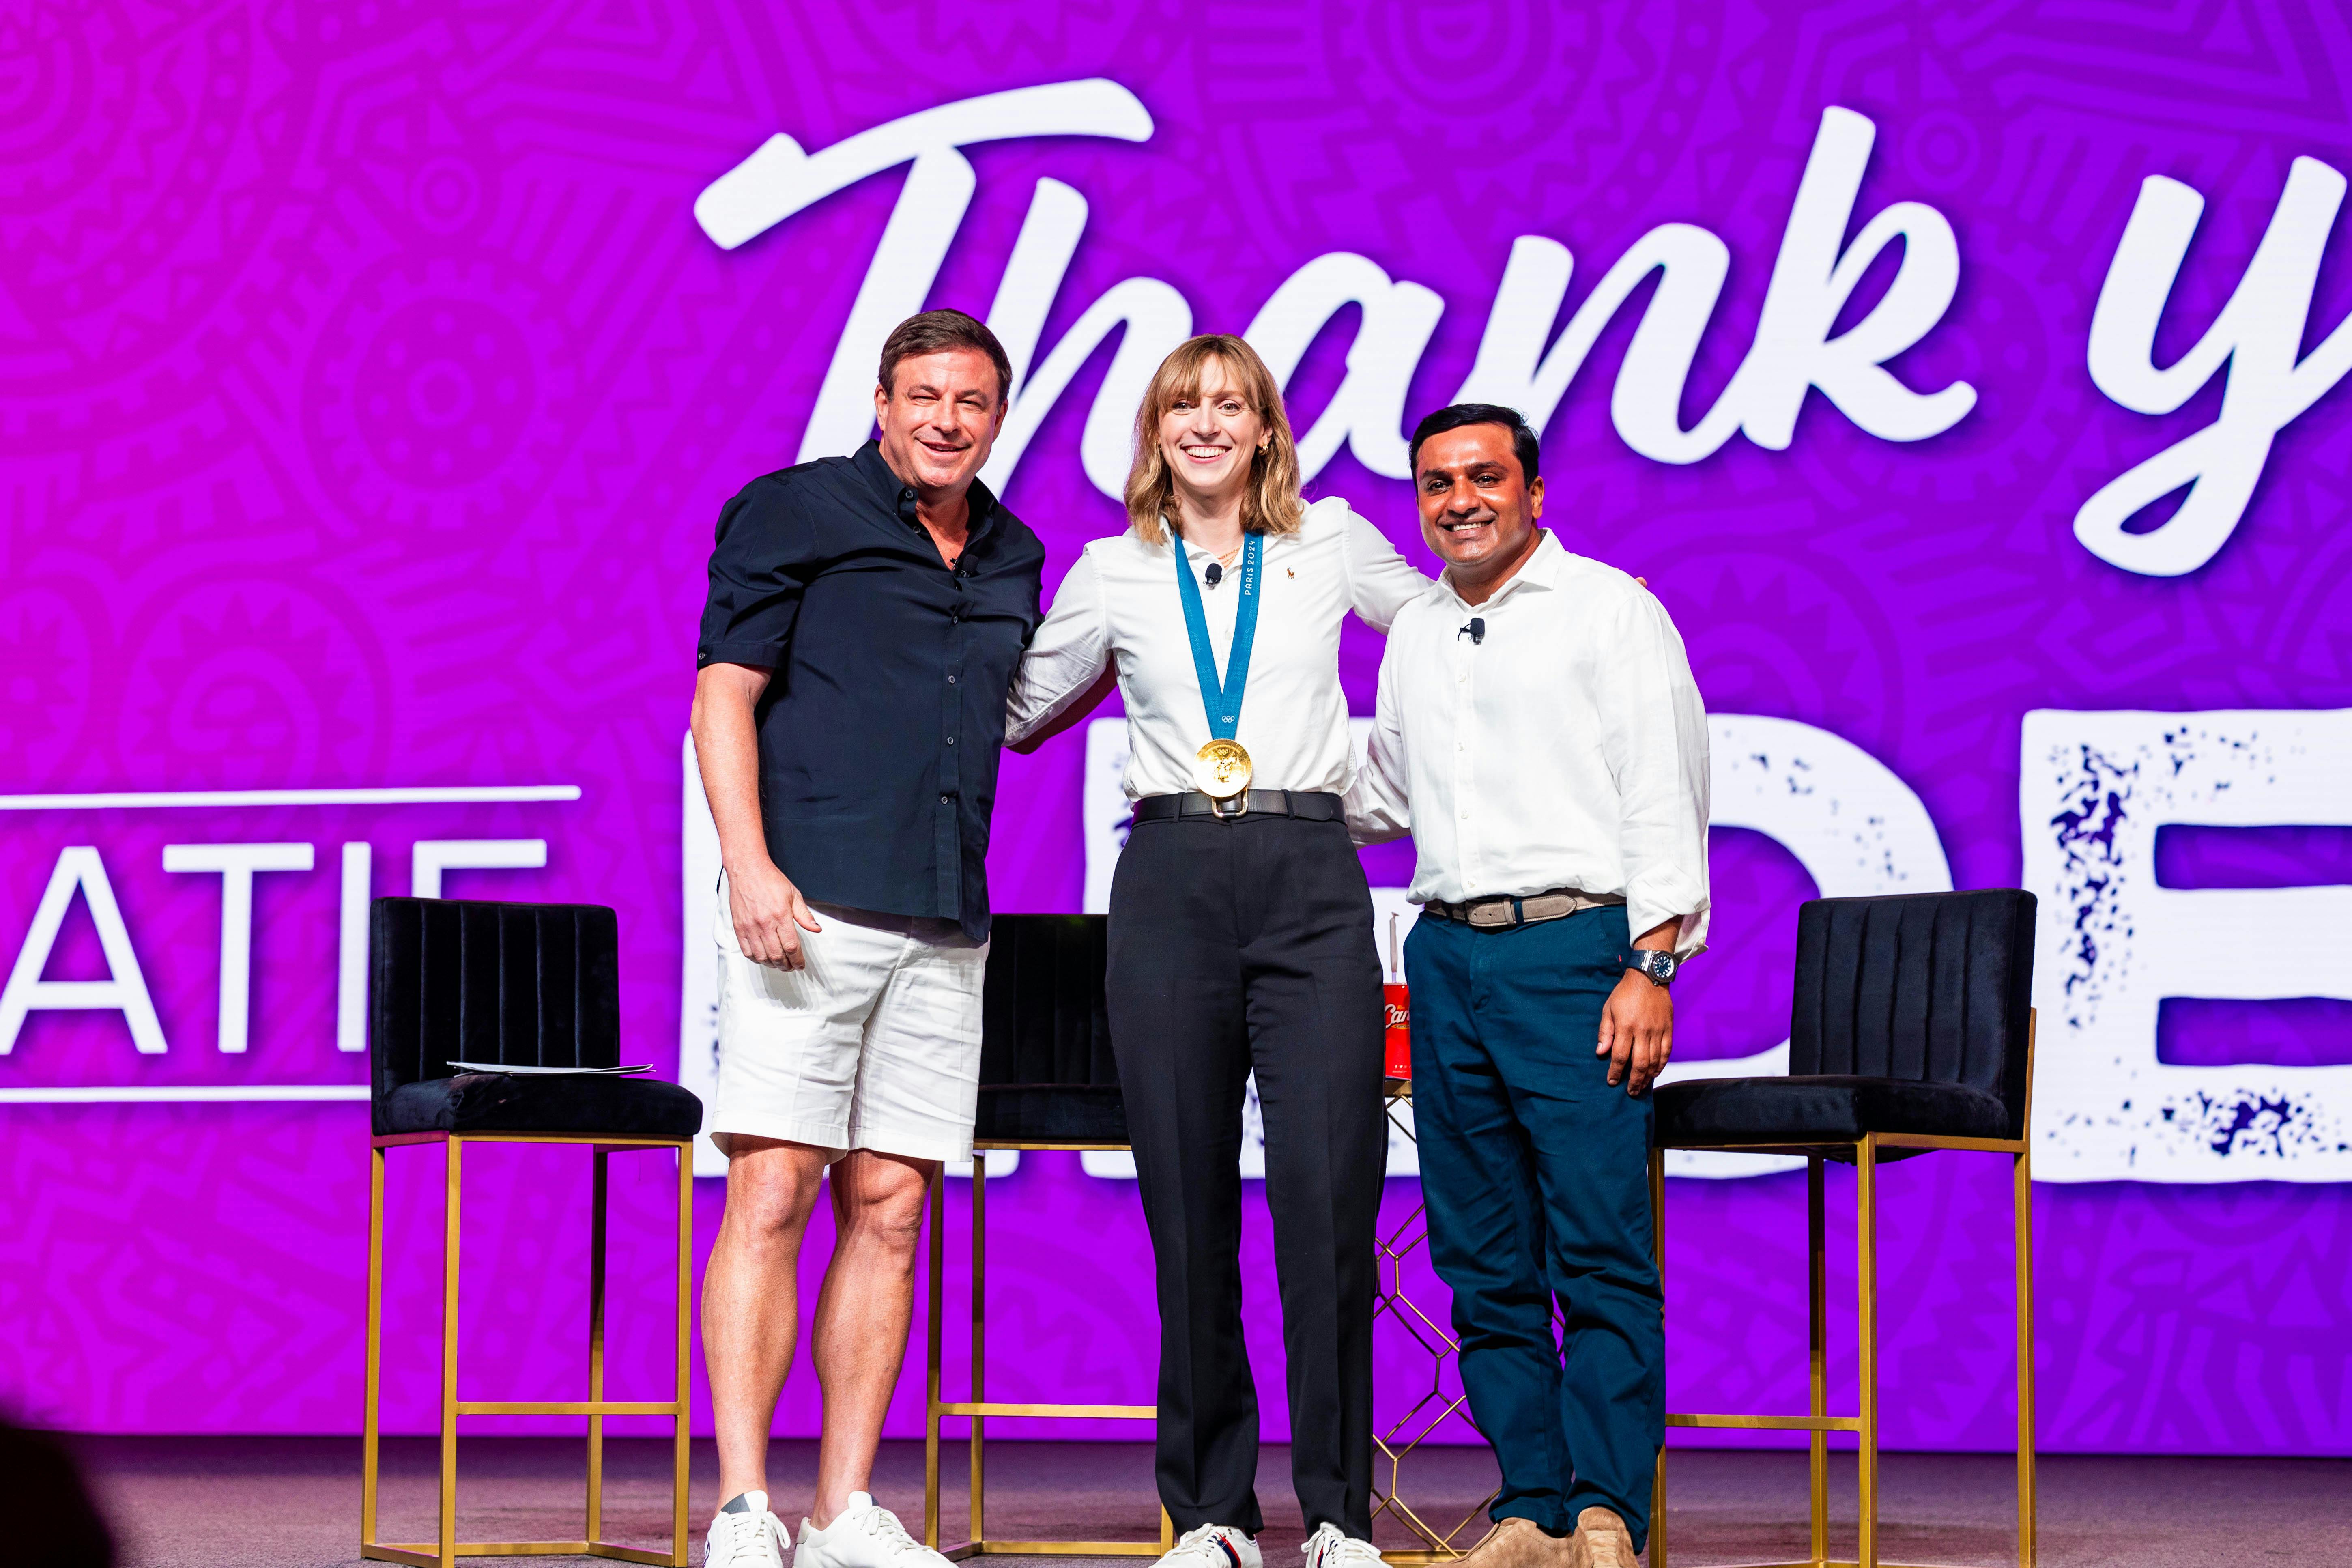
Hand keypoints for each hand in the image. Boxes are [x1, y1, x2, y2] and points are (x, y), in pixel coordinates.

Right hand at [728, 859, 821, 968]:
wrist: (747, 870)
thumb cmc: (770, 880)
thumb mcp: (794, 895)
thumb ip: (805, 915)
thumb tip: (816, 929)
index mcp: (781, 916)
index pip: (792, 946)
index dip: (798, 960)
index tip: (801, 965)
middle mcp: (764, 924)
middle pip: (777, 955)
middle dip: (786, 965)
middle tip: (791, 967)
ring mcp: (749, 927)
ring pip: (761, 957)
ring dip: (772, 965)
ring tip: (779, 964)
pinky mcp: (739, 927)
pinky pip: (747, 951)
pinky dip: (756, 959)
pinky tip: (763, 958)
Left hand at [1597, 966, 1672, 1094]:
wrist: (1649, 977)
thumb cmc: (1624, 993)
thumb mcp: (1608, 1009)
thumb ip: (1605, 1031)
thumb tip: (1600, 1052)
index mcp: (1626, 1026)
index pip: (1619, 1056)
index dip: (1615, 1072)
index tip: (1612, 1082)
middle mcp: (1643, 1030)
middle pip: (1639, 1063)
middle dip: (1634, 1081)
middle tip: (1630, 1092)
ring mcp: (1658, 1030)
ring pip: (1654, 1060)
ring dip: (1647, 1076)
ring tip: (1641, 1086)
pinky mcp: (1668, 1028)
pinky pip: (1666, 1051)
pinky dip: (1661, 1064)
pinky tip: (1655, 1072)